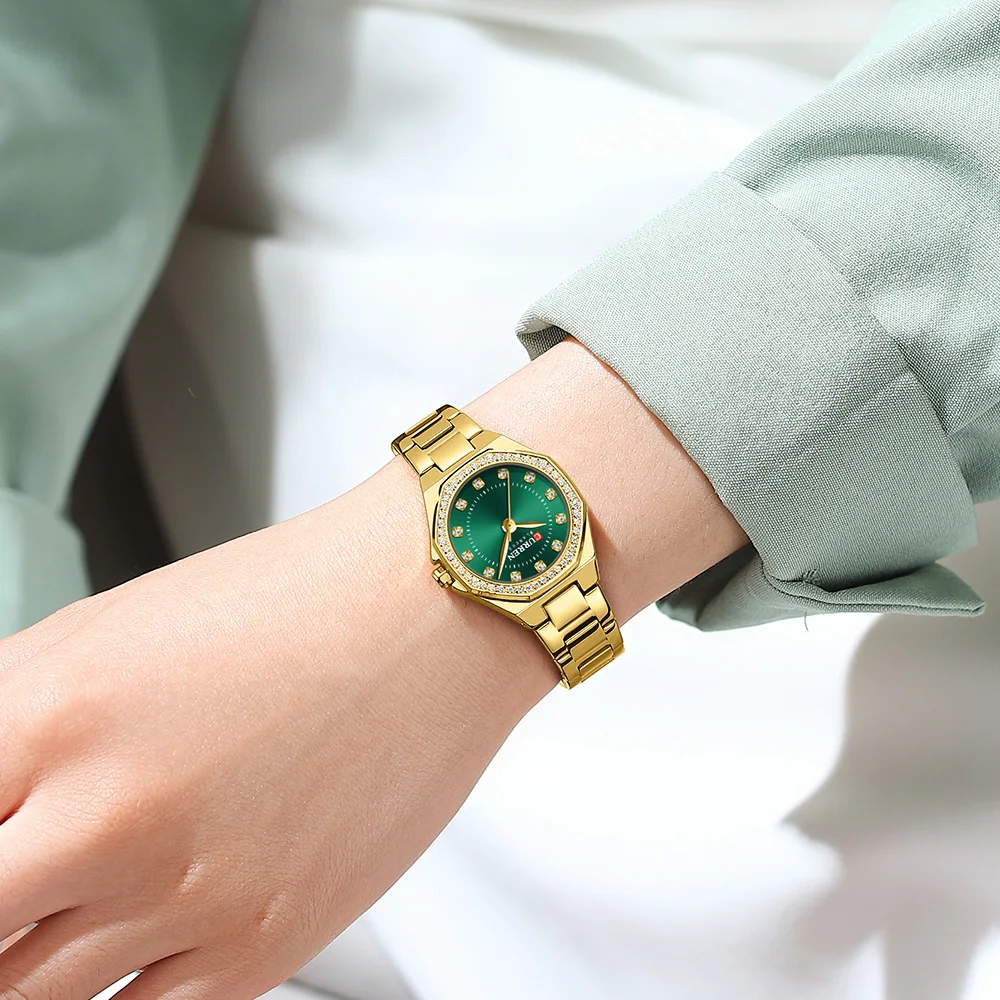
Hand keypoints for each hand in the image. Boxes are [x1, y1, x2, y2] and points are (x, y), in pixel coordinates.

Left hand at [0, 473, 555, 999]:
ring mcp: (186, 895)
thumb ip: (3, 719)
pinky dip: (112, 992)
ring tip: (77, 899)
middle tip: (23, 886)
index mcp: (50, 720)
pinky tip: (129, 935)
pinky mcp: (258, 946)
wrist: (428, 615)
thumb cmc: (289, 603)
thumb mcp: (107, 630)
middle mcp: (109, 821)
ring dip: (32, 964)